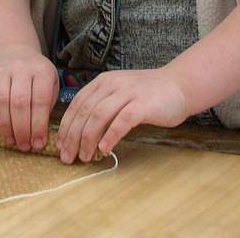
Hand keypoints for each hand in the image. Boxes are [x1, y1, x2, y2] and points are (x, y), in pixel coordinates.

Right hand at [0, 51, 58, 152]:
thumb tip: (40, 137)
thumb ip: (48, 105)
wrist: (16, 52)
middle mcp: (22, 68)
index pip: (40, 100)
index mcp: (41, 71)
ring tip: (11, 141)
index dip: (39, 125)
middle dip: (22, 129)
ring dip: (5, 124)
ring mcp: (3, 69)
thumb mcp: (50, 84)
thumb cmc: (35, 77)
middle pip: (20, 102)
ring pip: (2, 98)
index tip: (38, 143)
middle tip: (24, 146)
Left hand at [56, 66, 187, 162]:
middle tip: (68, 157)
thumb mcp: (119, 93)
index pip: (77, 104)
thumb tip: (79, 132)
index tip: (60, 146)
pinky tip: (104, 150)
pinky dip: (110, 136)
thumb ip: (102, 105)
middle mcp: (112, 84)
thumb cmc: (147, 95)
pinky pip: (121, 121)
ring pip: (99, 116)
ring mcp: (127, 93)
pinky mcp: (142, 105)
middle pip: (85, 112)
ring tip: (84, 157)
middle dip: (73, 137)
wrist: (178, 85)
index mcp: (103, 82)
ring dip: (88, 139)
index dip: (66, 126)